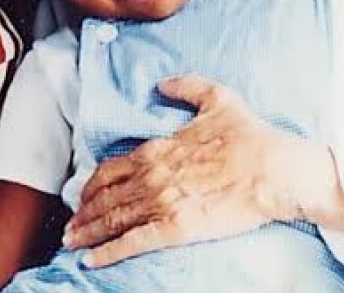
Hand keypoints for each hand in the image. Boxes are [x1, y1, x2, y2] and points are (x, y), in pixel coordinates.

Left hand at [63, 74, 319, 267]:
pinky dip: (108, 252)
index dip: (91, 185)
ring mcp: (161, 203)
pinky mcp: (175, 228)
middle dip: (82, 213)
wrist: (273, 169)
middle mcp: (151, 176)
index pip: (110, 170)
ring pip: (112, 220)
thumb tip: (163, 83)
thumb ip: (186, 87)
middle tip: (70, 225)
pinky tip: (92, 260)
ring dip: (88, 233)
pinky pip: (132, 242)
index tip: (83, 195)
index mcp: (157, 149)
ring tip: (73, 243)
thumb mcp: (217, 99)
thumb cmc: (249, 135)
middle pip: (104, 198)